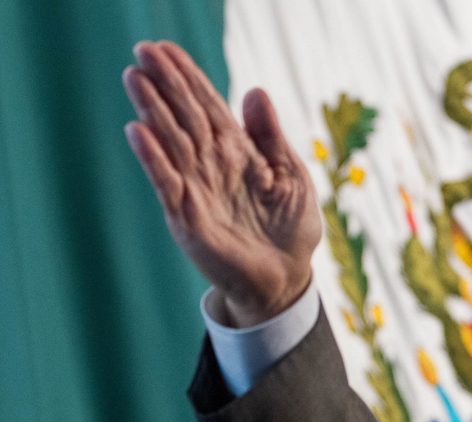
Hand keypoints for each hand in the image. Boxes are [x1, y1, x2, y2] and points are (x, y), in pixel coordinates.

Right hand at [123, 41, 319, 326]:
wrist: (286, 278)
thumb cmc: (291, 228)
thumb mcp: (291, 175)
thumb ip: (271, 137)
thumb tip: (255, 91)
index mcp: (237, 154)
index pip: (208, 107)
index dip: (189, 78)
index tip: (166, 48)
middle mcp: (211, 167)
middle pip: (185, 118)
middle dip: (166, 85)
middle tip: (144, 50)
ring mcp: (197, 190)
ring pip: (172, 143)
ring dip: (153, 111)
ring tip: (136, 78)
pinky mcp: (188, 218)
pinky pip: (168, 183)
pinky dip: (154, 159)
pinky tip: (139, 132)